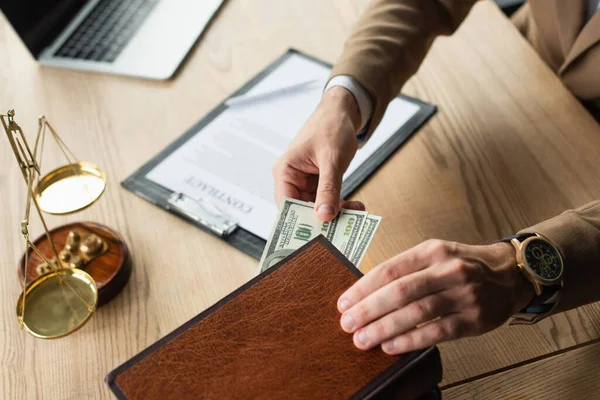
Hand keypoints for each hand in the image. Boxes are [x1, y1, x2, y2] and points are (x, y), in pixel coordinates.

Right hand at [273, 87, 363, 220]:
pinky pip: (328, 201)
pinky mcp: (319, 184)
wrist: (343, 113)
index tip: (317, 236)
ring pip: (317, 209)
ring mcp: (306, 184)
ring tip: (355, 215)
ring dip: (336, 214)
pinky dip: (342, 206)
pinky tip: (356, 207)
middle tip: (341, 232)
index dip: (299, 224)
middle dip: (322, 221)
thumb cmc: (331, 127)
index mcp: (285, 172)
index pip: (286, 206)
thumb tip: (324, 215)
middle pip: (302, 211)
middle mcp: (292, 180)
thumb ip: (328, 188)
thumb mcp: (331, 159)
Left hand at [337, 239, 534, 353]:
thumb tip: (367, 292)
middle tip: (347, 323)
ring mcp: (463, 295)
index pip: (390, 269)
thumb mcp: (435, 254)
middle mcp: (447, 270)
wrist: (510, 274)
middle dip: (368, 309)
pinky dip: (410, 340)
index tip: (344, 302)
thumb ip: (406, 270)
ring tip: (362, 339)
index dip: (363, 287)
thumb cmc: (463, 264)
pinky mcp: (473, 319)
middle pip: (400, 291)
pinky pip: (436, 332)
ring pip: (416, 313)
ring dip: (384, 328)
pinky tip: (390, 346)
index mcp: (432, 251)